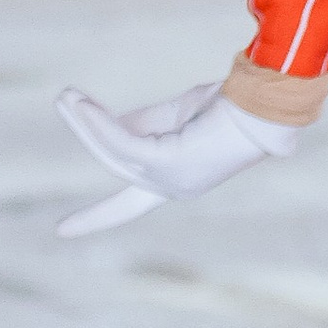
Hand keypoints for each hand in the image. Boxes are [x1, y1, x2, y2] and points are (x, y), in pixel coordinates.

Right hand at [55, 80, 303, 237]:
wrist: (266, 104)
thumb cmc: (232, 106)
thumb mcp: (178, 115)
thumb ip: (143, 123)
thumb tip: (105, 123)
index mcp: (177, 180)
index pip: (130, 205)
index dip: (97, 217)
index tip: (62, 231)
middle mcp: (173, 187)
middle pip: (116, 165)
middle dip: (86, 133)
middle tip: (63, 99)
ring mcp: (174, 179)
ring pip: (116, 154)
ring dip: (87, 123)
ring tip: (66, 95)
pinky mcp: (172, 163)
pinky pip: (126, 144)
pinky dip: (101, 124)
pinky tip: (83, 105)